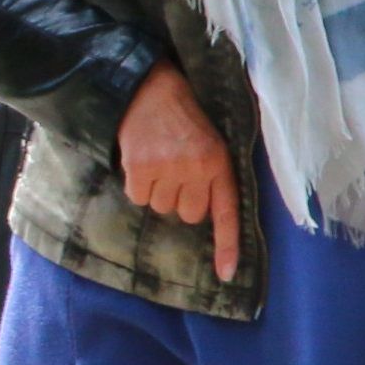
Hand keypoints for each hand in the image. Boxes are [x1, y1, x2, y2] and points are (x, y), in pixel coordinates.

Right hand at [118, 61, 240, 281]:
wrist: (149, 89)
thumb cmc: (182, 118)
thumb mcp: (209, 142)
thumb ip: (211, 176)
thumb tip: (200, 215)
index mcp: (218, 163)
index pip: (226, 213)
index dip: (227, 246)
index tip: (226, 275)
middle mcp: (196, 169)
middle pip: (189, 214)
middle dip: (181, 200)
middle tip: (176, 173)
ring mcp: (167, 169)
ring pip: (161, 208)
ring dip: (157, 191)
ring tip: (158, 162)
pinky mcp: (140, 168)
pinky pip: (138, 198)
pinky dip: (137, 185)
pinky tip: (141, 163)